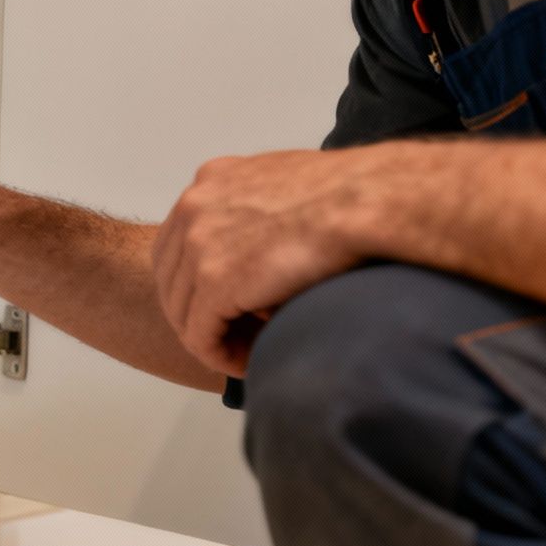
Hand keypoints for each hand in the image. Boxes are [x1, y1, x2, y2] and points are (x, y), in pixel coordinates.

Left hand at [152, 149, 375, 375]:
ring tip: (248, 353)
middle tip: (234, 336)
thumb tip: (263, 244)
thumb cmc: (352, 194)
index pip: (179, 244)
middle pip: (173, 279)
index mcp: (211, 180)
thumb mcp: (286, 185)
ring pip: (184, 312)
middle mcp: (194, 207)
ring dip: (213, 338)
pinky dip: (220, 357)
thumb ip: (258, 209)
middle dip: (200, 313)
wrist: (371, 200)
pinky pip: (200, 337)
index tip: (232, 305)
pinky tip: (248, 365)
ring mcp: (198, 245)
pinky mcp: (214, 283)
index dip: (198, 283)